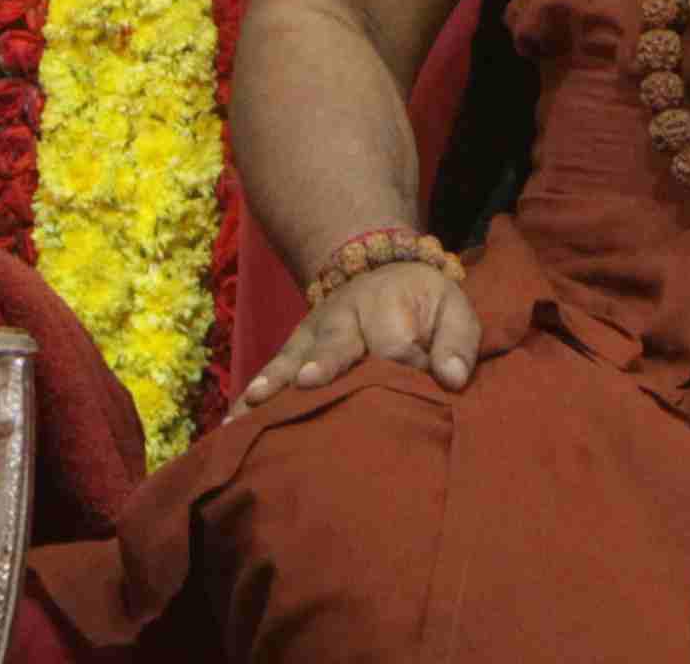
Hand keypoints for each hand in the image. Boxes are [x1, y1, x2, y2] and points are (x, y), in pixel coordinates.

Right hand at [238, 258, 477, 402]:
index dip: (403, 368)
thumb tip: (453, 379)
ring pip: (293, 358)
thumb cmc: (423, 301)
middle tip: (310, 381)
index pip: (394, 345)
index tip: (413, 389)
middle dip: (325, 363)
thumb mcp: (454, 309)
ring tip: (254, 405)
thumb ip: (457, 342)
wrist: (378, 265)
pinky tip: (232, 424)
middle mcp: (344, 316)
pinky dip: (251, 395)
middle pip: (336, 344)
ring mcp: (313, 333)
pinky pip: (272, 370)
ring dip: (275, 382)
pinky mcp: (294, 348)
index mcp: (388, 304)